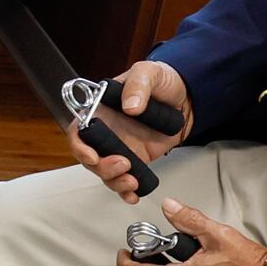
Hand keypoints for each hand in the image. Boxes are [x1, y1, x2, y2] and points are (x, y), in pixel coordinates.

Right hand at [77, 60, 190, 196]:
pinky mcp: (136, 159)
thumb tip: (129, 105)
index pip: (79, 130)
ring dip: (115, 181)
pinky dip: (127, 190)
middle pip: (90, 157)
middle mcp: (107, 131)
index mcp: (101, 109)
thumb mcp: (149, 72)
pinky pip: (125, 178)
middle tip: (122, 164)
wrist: (187, 98)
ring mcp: (120, 147)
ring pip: (106, 172)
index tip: (92, 156)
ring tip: (133, 180)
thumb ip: (138, 85)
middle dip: (102, 168)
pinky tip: (134, 193)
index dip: (80, 146)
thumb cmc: (162, 81)